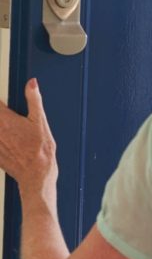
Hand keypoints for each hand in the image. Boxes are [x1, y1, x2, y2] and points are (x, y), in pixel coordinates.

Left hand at [0, 79, 57, 193]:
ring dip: (1, 127)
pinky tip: (6, 140)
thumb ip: (34, 100)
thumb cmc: (40, 150)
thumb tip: (32, 84)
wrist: (36, 174)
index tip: (2, 104)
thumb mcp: (40, 121)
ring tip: (12, 131)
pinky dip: (0, 140)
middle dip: (0, 115)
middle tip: (8, 118)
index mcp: (6, 119)